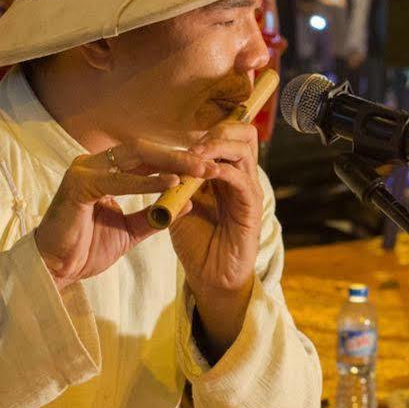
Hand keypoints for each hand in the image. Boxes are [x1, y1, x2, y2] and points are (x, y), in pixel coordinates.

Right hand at [36, 140, 211, 288]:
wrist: (56, 268)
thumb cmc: (86, 248)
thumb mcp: (130, 230)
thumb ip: (155, 215)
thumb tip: (187, 202)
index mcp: (105, 170)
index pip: (147, 159)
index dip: (177, 162)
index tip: (207, 169)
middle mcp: (94, 163)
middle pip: (144, 151)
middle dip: (179, 157)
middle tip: (209, 165)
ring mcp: (84, 170)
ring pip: (134, 158)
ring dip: (169, 164)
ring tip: (196, 171)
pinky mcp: (78, 185)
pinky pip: (118, 180)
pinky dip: (145, 182)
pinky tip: (170, 183)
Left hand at [165, 118, 266, 346]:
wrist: (210, 276)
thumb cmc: (196, 242)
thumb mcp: (180, 204)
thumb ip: (175, 181)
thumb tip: (157, 157)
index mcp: (226, 172)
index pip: (226, 134)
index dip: (205, 131)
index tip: (178, 141)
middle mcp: (241, 176)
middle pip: (242, 132)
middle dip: (215, 132)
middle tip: (190, 146)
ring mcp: (248, 189)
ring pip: (243, 148)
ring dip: (216, 147)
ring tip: (193, 157)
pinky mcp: (251, 208)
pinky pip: (240, 179)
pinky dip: (221, 172)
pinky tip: (203, 176)